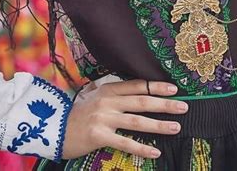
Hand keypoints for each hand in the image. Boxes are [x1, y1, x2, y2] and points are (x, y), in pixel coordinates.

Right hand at [62, 79, 187, 159]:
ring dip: (159, 125)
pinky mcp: (99, 136)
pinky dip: (142, 147)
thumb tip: (133, 89)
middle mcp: (108, 101)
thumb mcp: (93, 96)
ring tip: (175, 127)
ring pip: (137, 121)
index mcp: (108, 89)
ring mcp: (104, 118)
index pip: (138, 85)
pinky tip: (155, 151)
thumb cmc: (76, 113)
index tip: (174, 88)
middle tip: (183, 107)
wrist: (53, 128)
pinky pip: (125, 142)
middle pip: (142, 101)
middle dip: (165, 104)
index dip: (157, 86)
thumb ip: (112, 91)